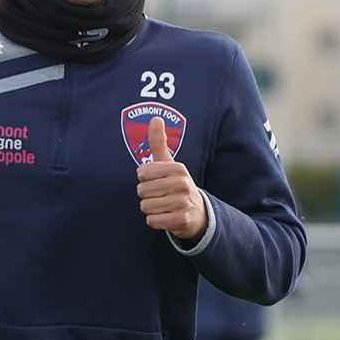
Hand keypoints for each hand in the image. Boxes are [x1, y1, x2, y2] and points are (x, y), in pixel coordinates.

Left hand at [136, 118, 206, 240]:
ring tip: (164, 206)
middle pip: (141, 190)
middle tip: (161, 196)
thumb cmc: (176, 185)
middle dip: (147, 195)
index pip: (141, 173)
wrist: (198, 213)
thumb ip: (159, 142)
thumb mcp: (169, 164)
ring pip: (145, 206)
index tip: (158, 181)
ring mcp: (183, 202)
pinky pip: (152, 221)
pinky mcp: (181, 220)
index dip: (145, 179)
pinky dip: (155, 221)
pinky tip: (166, 217)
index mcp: (178, 168)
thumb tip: (156, 118)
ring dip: (151, 209)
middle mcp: (182, 184)